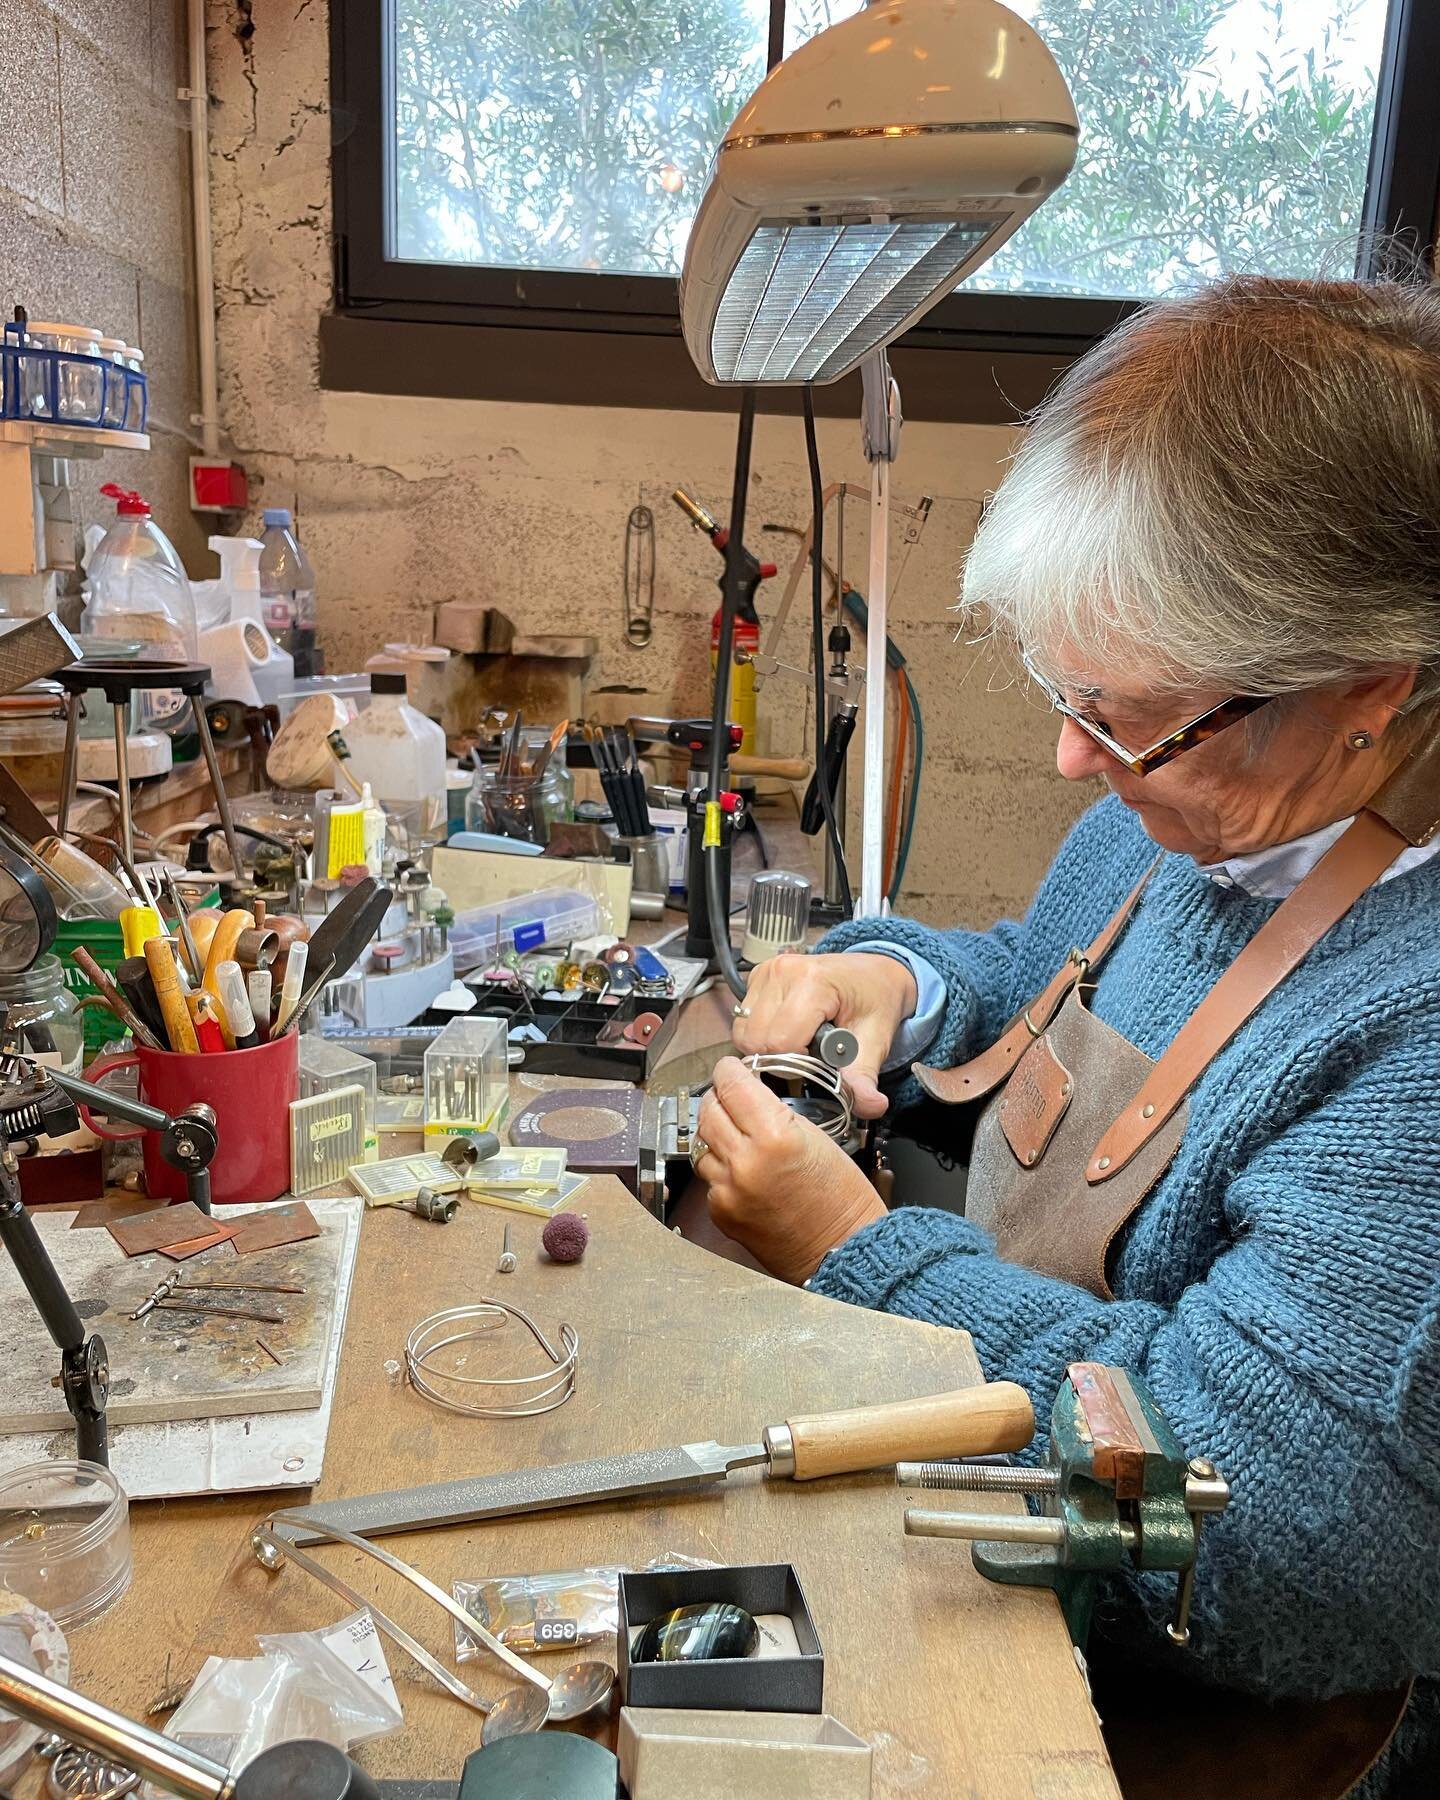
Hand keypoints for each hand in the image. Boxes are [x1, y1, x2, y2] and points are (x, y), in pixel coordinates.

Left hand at [695, 1056, 885, 1282]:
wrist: (843, 1250)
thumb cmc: (842, 1199)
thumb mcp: (817, 1137)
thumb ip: (775, 1113)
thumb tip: (748, 1095)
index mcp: (773, 1136)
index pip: (732, 1086)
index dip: (729, 1070)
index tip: (730, 1068)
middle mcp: (745, 1162)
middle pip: (708, 1110)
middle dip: (719, 1098)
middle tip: (732, 1097)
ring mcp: (729, 1190)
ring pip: (701, 1143)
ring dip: (715, 1132)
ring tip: (737, 1134)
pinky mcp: (722, 1212)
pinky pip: (709, 1177)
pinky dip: (720, 1167)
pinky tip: (741, 1168)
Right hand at [733, 952, 917, 1118]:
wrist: (874, 972)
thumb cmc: (875, 998)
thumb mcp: (876, 1038)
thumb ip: (864, 1075)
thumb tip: (870, 1105)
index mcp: (813, 981)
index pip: (781, 1042)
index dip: (798, 1063)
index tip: (819, 1059)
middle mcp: (783, 971)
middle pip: (756, 1040)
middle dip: (780, 1058)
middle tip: (809, 1054)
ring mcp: (767, 972)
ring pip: (744, 1032)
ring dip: (767, 1047)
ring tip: (798, 1041)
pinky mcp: (757, 977)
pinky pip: (743, 1020)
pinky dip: (761, 1033)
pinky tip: (788, 1029)